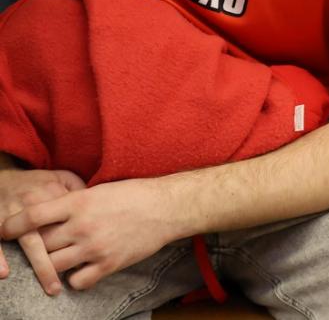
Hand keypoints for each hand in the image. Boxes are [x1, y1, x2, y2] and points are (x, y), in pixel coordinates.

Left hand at [1, 179, 177, 290]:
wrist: (167, 208)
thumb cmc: (133, 195)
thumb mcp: (98, 191)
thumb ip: (72, 203)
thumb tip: (47, 214)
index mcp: (79, 202)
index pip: (32, 216)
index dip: (12, 225)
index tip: (4, 231)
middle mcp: (82, 226)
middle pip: (39, 244)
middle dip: (36, 246)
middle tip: (38, 245)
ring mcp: (94, 247)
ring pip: (53, 264)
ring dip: (52, 263)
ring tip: (59, 257)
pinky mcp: (108, 264)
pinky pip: (76, 281)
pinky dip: (74, 278)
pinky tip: (81, 269)